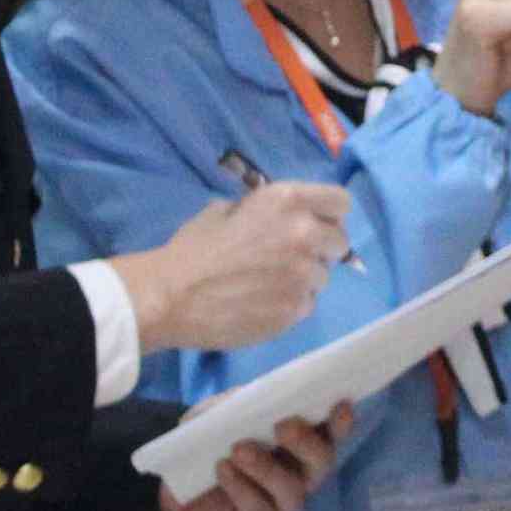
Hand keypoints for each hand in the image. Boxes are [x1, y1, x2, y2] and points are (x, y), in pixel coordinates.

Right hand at [125, 182, 352, 354]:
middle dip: (320, 248)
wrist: (170, 296)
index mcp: (287, 201)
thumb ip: (264, 210)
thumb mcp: (226, 209)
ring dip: (304, 278)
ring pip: (323, 276)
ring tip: (268, 283)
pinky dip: (290, 303)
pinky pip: (307, 304)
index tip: (317, 224)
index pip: (340, 202)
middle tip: (290, 257)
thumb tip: (280, 218)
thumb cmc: (192, 249)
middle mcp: (305, 234)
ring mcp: (304, 275)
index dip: (329, 214)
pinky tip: (261, 303)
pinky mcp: (296, 309)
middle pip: (339, 242)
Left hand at [159, 407, 352, 510]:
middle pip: (322, 462)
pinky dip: (241, 487)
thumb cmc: (211, 442)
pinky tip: (223, 469)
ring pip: (292, 490)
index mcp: (302, 443)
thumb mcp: (219, 413)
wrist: (177, 485)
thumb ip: (239, 402)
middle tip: (283, 426)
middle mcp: (303, 474)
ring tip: (238, 450)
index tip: (341, 405)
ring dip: (266, 468)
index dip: (340, 422)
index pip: (330, 433)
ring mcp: (285, 504)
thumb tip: (256, 395)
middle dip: (306, 443)